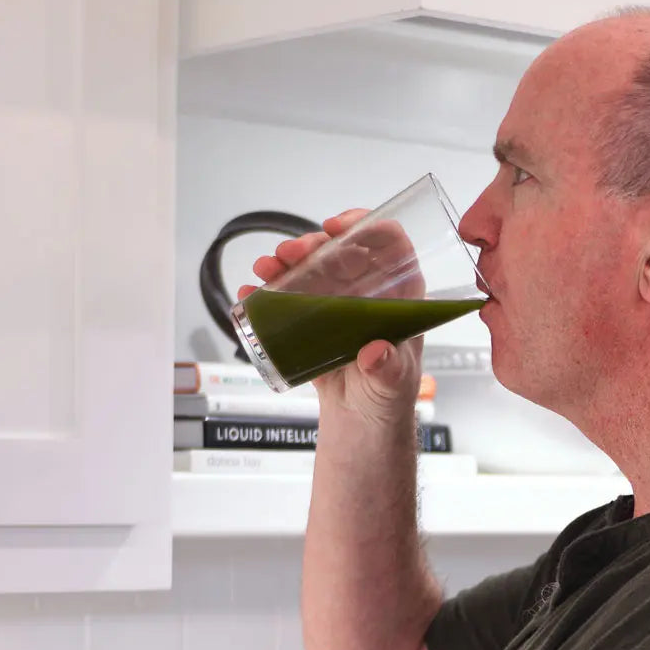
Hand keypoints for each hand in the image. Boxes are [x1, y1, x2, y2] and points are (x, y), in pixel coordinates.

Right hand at [239, 210, 422, 425]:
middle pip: (342, 251)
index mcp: (399, 296)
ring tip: (265, 268)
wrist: (362, 423)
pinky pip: (290, 298)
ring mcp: (339, 304)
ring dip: (285, 262)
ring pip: (313, 269)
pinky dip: (268, 292)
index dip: (366, 226)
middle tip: (289, 254)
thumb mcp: (394, 383)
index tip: (336, 229)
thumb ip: (388, 369)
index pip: (391, 245)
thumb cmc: (389, 398)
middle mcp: (369, 292)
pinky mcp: (312, 321)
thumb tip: (374, 353)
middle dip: (311, 243)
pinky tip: (251, 292)